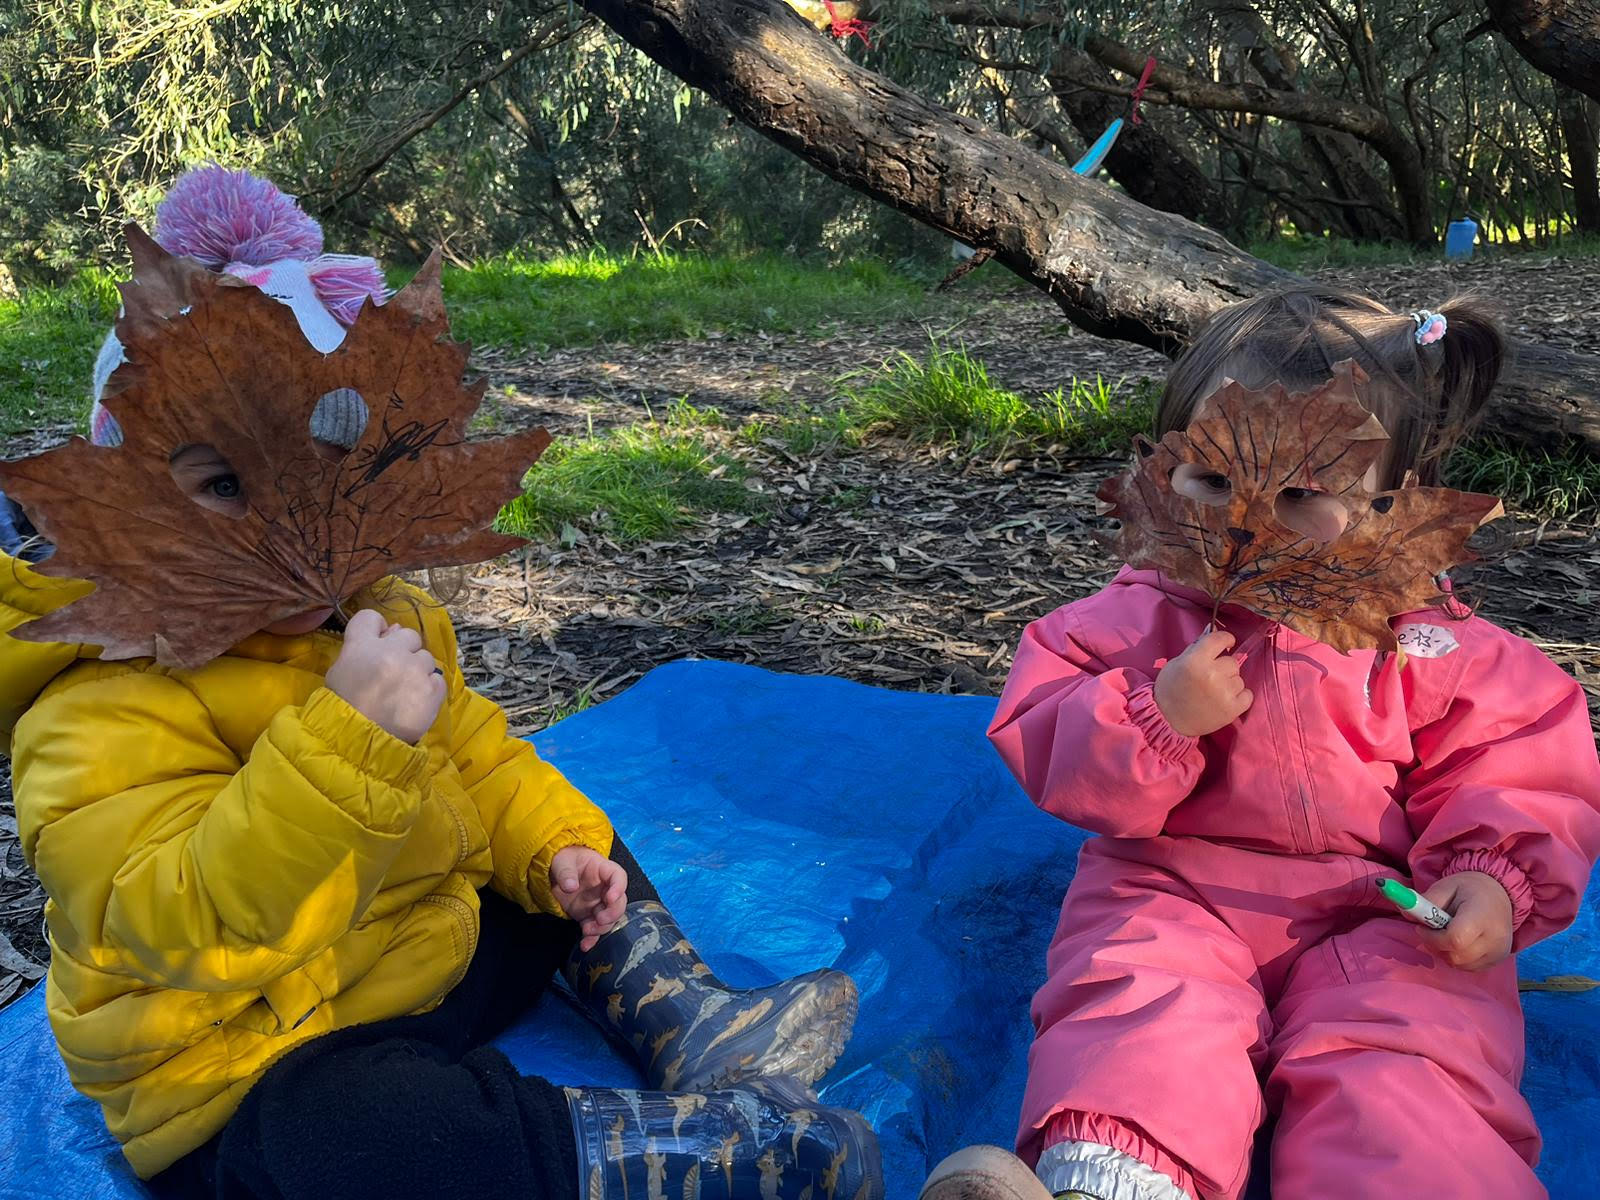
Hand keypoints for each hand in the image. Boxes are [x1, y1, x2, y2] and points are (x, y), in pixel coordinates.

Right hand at [324, 609, 446, 743]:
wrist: (360, 744)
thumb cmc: (344, 708)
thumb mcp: (340, 673)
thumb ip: (362, 648)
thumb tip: (392, 630)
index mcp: (361, 646)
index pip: (370, 616)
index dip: (377, 627)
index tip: (380, 642)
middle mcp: (391, 652)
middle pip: (408, 634)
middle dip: (404, 650)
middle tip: (394, 672)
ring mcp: (414, 670)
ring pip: (426, 657)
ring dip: (418, 670)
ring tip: (405, 691)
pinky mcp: (433, 689)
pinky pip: (438, 679)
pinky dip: (430, 689)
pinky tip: (416, 702)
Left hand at [551, 846, 627, 950]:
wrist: (555, 870)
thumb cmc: (565, 859)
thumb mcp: (562, 860)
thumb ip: (566, 872)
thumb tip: (570, 886)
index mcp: (603, 870)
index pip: (618, 877)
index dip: (618, 888)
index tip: (610, 897)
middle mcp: (605, 888)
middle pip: (619, 902)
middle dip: (612, 913)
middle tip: (600, 919)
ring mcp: (598, 903)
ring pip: (609, 919)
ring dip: (602, 928)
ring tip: (587, 931)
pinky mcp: (588, 916)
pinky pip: (594, 929)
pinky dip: (591, 939)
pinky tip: (585, 945)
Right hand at [1154, 630, 1253, 737]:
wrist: (1168, 720)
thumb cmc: (1170, 689)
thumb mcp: (1177, 663)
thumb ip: (1196, 649)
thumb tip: (1212, 633)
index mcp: (1195, 660)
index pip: (1219, 639)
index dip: (1226, 639)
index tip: (1227, 643)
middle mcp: (1212, 674)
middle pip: (1232, 662)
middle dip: (1224, 667)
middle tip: (1212, 677)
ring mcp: (1224, 692)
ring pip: (1239, 679)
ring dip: (1230, 683)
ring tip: (1215, 692)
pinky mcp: (1233, 709)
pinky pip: (1247, 695)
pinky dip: (1239, 696)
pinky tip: (1226, 699)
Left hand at [1419, 871, 1514, 970]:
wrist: (1499, 894)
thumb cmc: (1468, 890)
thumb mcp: (1445, 887)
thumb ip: (1426, 900)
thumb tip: (1405, 912)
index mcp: (1482, 916)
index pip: (1455, 939)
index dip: (1433, 938)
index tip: (1423, 927)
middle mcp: (1495, 938)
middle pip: (1456, 956)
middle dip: (1435, 945)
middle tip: (1431, 931)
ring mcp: (1498, 952)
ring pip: (1460, 964)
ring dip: (1444, 953)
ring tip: (1444, 935)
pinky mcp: (1497, 961)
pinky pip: (1468, 967)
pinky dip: (1456, 958)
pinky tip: (1457, 942)